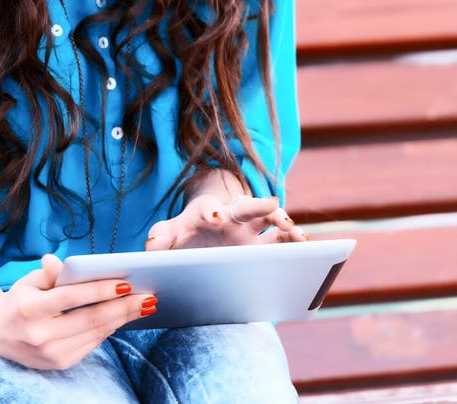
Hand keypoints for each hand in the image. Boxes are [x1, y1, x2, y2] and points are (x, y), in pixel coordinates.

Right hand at [0, 254, 155, 369]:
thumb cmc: (20, 299)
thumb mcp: (29, 281)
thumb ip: (49, 274)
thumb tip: (59, 261)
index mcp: (30, 310)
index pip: (71, 297)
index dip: (100, 290)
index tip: (127, 282)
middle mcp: (41, 335)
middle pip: (90, 319)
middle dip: (123, 307)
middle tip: (149, 295)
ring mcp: (51, 354)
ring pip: (95, 333)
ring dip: (123, 319)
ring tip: (145, 305)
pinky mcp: (60, 363)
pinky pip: (92, 343)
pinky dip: (110, 328)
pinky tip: (125, 316)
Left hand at [145, 194, 307, 250]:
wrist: (206, 228)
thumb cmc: (188, 231)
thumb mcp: (172, 233)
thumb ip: (161, 237)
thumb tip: (149, 247)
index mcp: (207, 213)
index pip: (207, 210)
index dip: (211, 213)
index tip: (216, 217)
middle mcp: (233, 218)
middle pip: (248, 207)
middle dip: (260, 206)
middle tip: (273, 206)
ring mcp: (251, 231)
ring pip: (271, 223)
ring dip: (285, 226)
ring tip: (298, 236)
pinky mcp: (264, 246)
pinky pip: (282, 242)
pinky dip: (294, 244)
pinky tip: (307, 251)